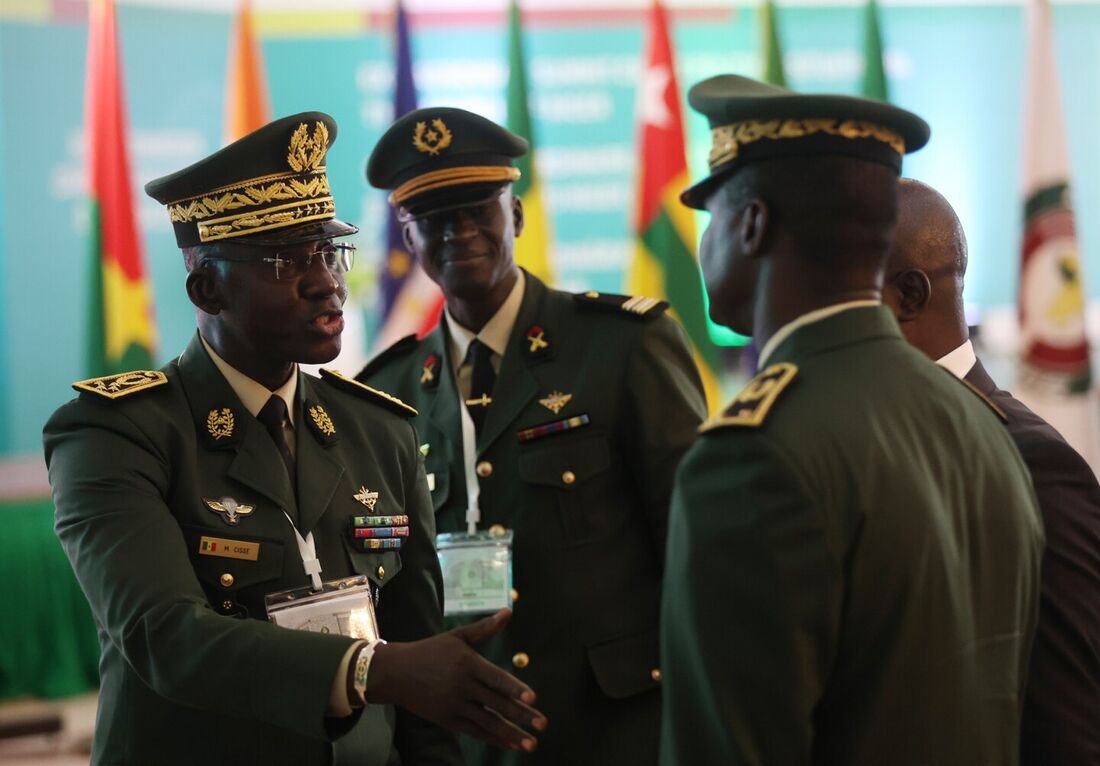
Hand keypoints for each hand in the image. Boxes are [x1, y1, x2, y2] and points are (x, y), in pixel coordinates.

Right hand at [365, 609, 547, 751]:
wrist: (396, 672)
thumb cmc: (431, 650)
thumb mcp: (457, 636)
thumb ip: (485, 628)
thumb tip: (508, 611)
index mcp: (467, 663)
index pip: (496, 678)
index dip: (515, 688)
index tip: (533, 697)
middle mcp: (462, 686)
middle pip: (497, 703)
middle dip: (522, 715)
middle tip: (543, 724)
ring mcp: (454, 705)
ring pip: (488, 722)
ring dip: (511, 734)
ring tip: (531, 744)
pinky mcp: (448, 720)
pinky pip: (475, 731)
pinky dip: (493, 739)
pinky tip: (510, 744)